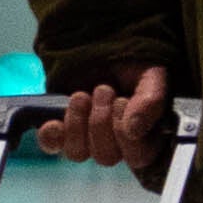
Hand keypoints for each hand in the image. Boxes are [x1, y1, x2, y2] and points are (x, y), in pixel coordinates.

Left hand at [37, 63, 175, 183]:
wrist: (106, 44)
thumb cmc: (134, 65)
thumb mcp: (151, 77)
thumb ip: (150, 102)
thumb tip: (133, 130)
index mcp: (145, 137)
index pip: (138, 158)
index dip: (126, 135)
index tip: (122, 101)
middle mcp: (117, 144)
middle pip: (105, 157)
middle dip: (101, 121)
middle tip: (103, 90)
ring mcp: (88, 139)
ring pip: (78, 153)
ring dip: (77, 123)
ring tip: (81, 96)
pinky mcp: (64, 129)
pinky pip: (52, 145)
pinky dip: (51, 136)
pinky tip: (54, 123)